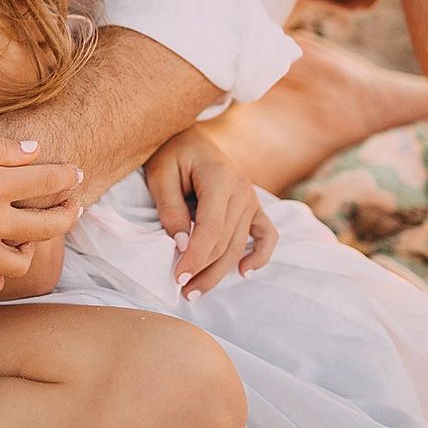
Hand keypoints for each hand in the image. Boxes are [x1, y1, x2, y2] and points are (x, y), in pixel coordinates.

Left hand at [144, 127, 277, 296]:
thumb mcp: (160, 174)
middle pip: (226, 242)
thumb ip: (170, 208)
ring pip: (240, 245)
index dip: (195, 257)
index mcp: (220, 179)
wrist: (188, 135)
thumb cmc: (170, 152)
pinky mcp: (254, 206)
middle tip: (182, 292)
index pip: (210, 229)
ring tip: (196, 291)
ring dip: (220, 272)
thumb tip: (180, 244)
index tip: (177, 277)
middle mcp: (242, 190)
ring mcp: (252, 198)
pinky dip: (260, 255)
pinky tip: (244, 273)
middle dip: (204, 271)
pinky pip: (267, 234)